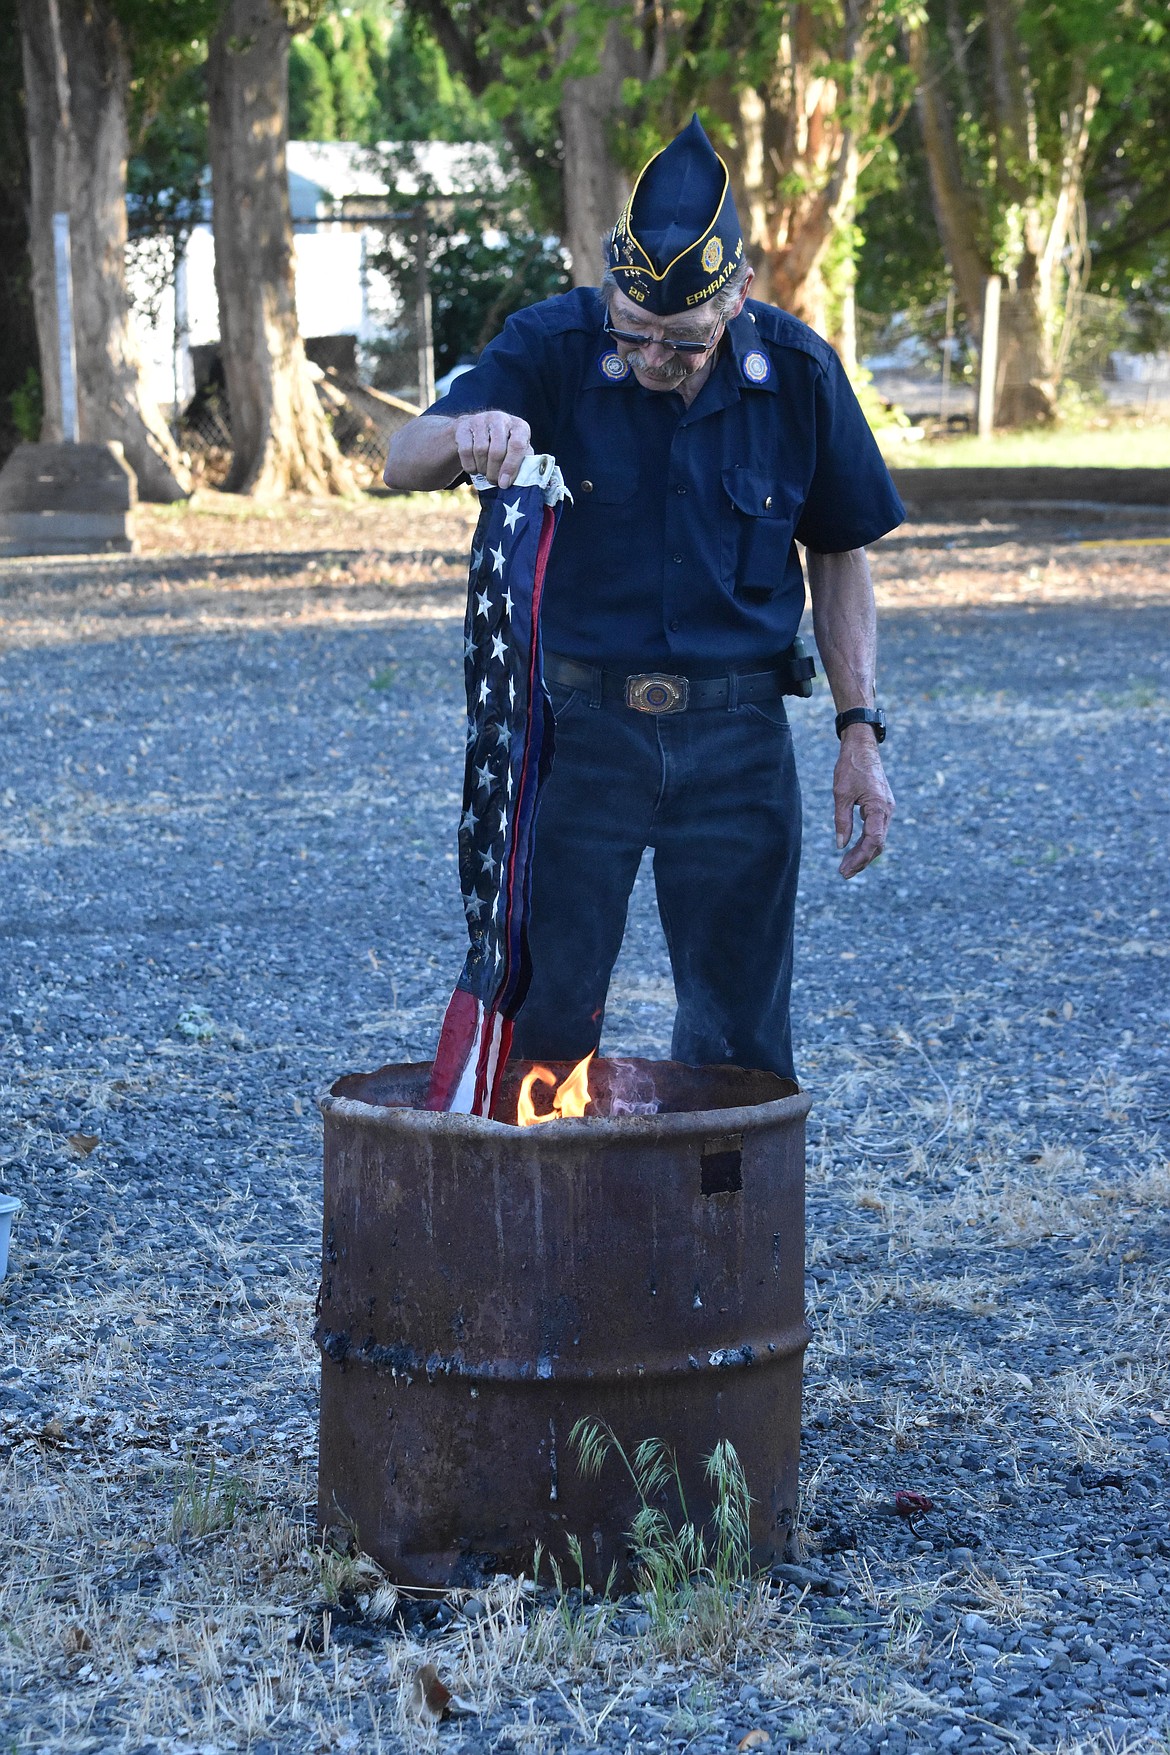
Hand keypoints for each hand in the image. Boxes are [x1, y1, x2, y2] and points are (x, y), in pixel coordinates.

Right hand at [452, 410, 531, 488]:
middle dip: (494, 472)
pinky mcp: (464, 426)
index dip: (511, 467)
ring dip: (482, 468)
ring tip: (485, 473)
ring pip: (480, 451)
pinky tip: (474, 469)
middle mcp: (500, 419)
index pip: (517, 445)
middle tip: (493, 482)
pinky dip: (469, 465)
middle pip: (497, 451)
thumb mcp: (517, 452)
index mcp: (518, 426)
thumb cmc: (503, 445)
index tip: (504, 483)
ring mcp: (481, 420)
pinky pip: (465, 451)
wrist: (477, 430)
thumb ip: (522, 464)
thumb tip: (522, 481)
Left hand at [833, 726, 893, 877]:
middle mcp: (887, 810)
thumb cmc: (851, 767)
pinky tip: (854, 851)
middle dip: (861, 860)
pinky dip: (866, 843)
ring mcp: (887, 809)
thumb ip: (841, 821)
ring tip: (846, 867)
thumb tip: (841, 845)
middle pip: (877, 844)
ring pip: (878, 838)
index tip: (845, 869)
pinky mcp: (882, 807)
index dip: (860, 858)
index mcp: (879, 807)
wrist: (862, 747)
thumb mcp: (841, 794)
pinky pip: (876, 830)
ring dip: (863, 854)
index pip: (873, 841)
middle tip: (843, 873)